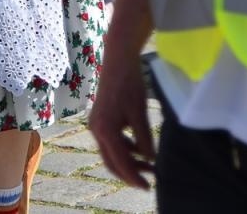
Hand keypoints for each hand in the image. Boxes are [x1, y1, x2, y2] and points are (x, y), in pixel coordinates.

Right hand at [88, 45, 157, 189]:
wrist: (118, 60)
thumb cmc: (130, 85)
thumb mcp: (140, 113)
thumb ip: (144, 139)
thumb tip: (150, 159)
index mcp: (105, 131)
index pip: (120, 162)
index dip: (134, 177)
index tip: (148, 186)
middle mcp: (96, 130)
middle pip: (111, 162)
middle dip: (129, 173)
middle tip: (149, 179)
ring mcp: (96, 124)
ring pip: (111, 152)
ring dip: (127, 160)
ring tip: (148, 164)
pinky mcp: (100, 118)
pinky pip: (110, 141)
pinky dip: (124, 148)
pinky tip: (138, 147)